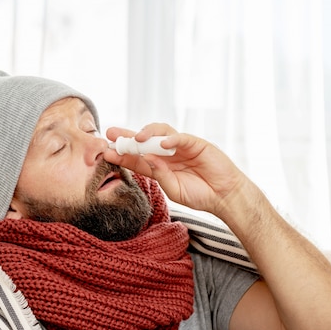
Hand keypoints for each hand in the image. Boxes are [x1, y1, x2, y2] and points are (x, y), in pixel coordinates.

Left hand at [103, 123, 248, 216]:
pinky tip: (162, 143)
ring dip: (146, 133)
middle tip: (111, 133)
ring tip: (137, 139)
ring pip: (160, 133)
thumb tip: (146, 159)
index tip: (107, 152)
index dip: (122, 154)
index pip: (136, 158)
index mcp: (159, 167)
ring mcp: (180, 147)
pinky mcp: (195, 143)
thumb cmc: (200, 195)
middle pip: (144, 141)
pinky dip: (171, 139)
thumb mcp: (174, 191)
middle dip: (127, 136)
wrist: (224, 196)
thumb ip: (160, 176)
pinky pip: (180, 137)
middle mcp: (167, 154)